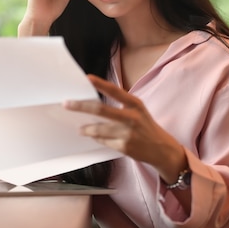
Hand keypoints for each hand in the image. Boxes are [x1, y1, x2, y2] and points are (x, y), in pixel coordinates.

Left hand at [65, 74, 187, 183]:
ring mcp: (127, 133)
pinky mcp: (124, 147)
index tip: (87, 78)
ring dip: (86, 128)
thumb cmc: (145, 126)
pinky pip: (104, 141)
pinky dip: (98, 139)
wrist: (162, 148)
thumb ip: (120, 105)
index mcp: (135, 104)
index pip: (115, 91)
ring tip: (80, 128)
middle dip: (81, 106)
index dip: (100, 84)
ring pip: (98, 129)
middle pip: (101, 110)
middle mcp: (132, 117)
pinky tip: (96, 137)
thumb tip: (94, 104)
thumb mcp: (138, 110)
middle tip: (67, 104)